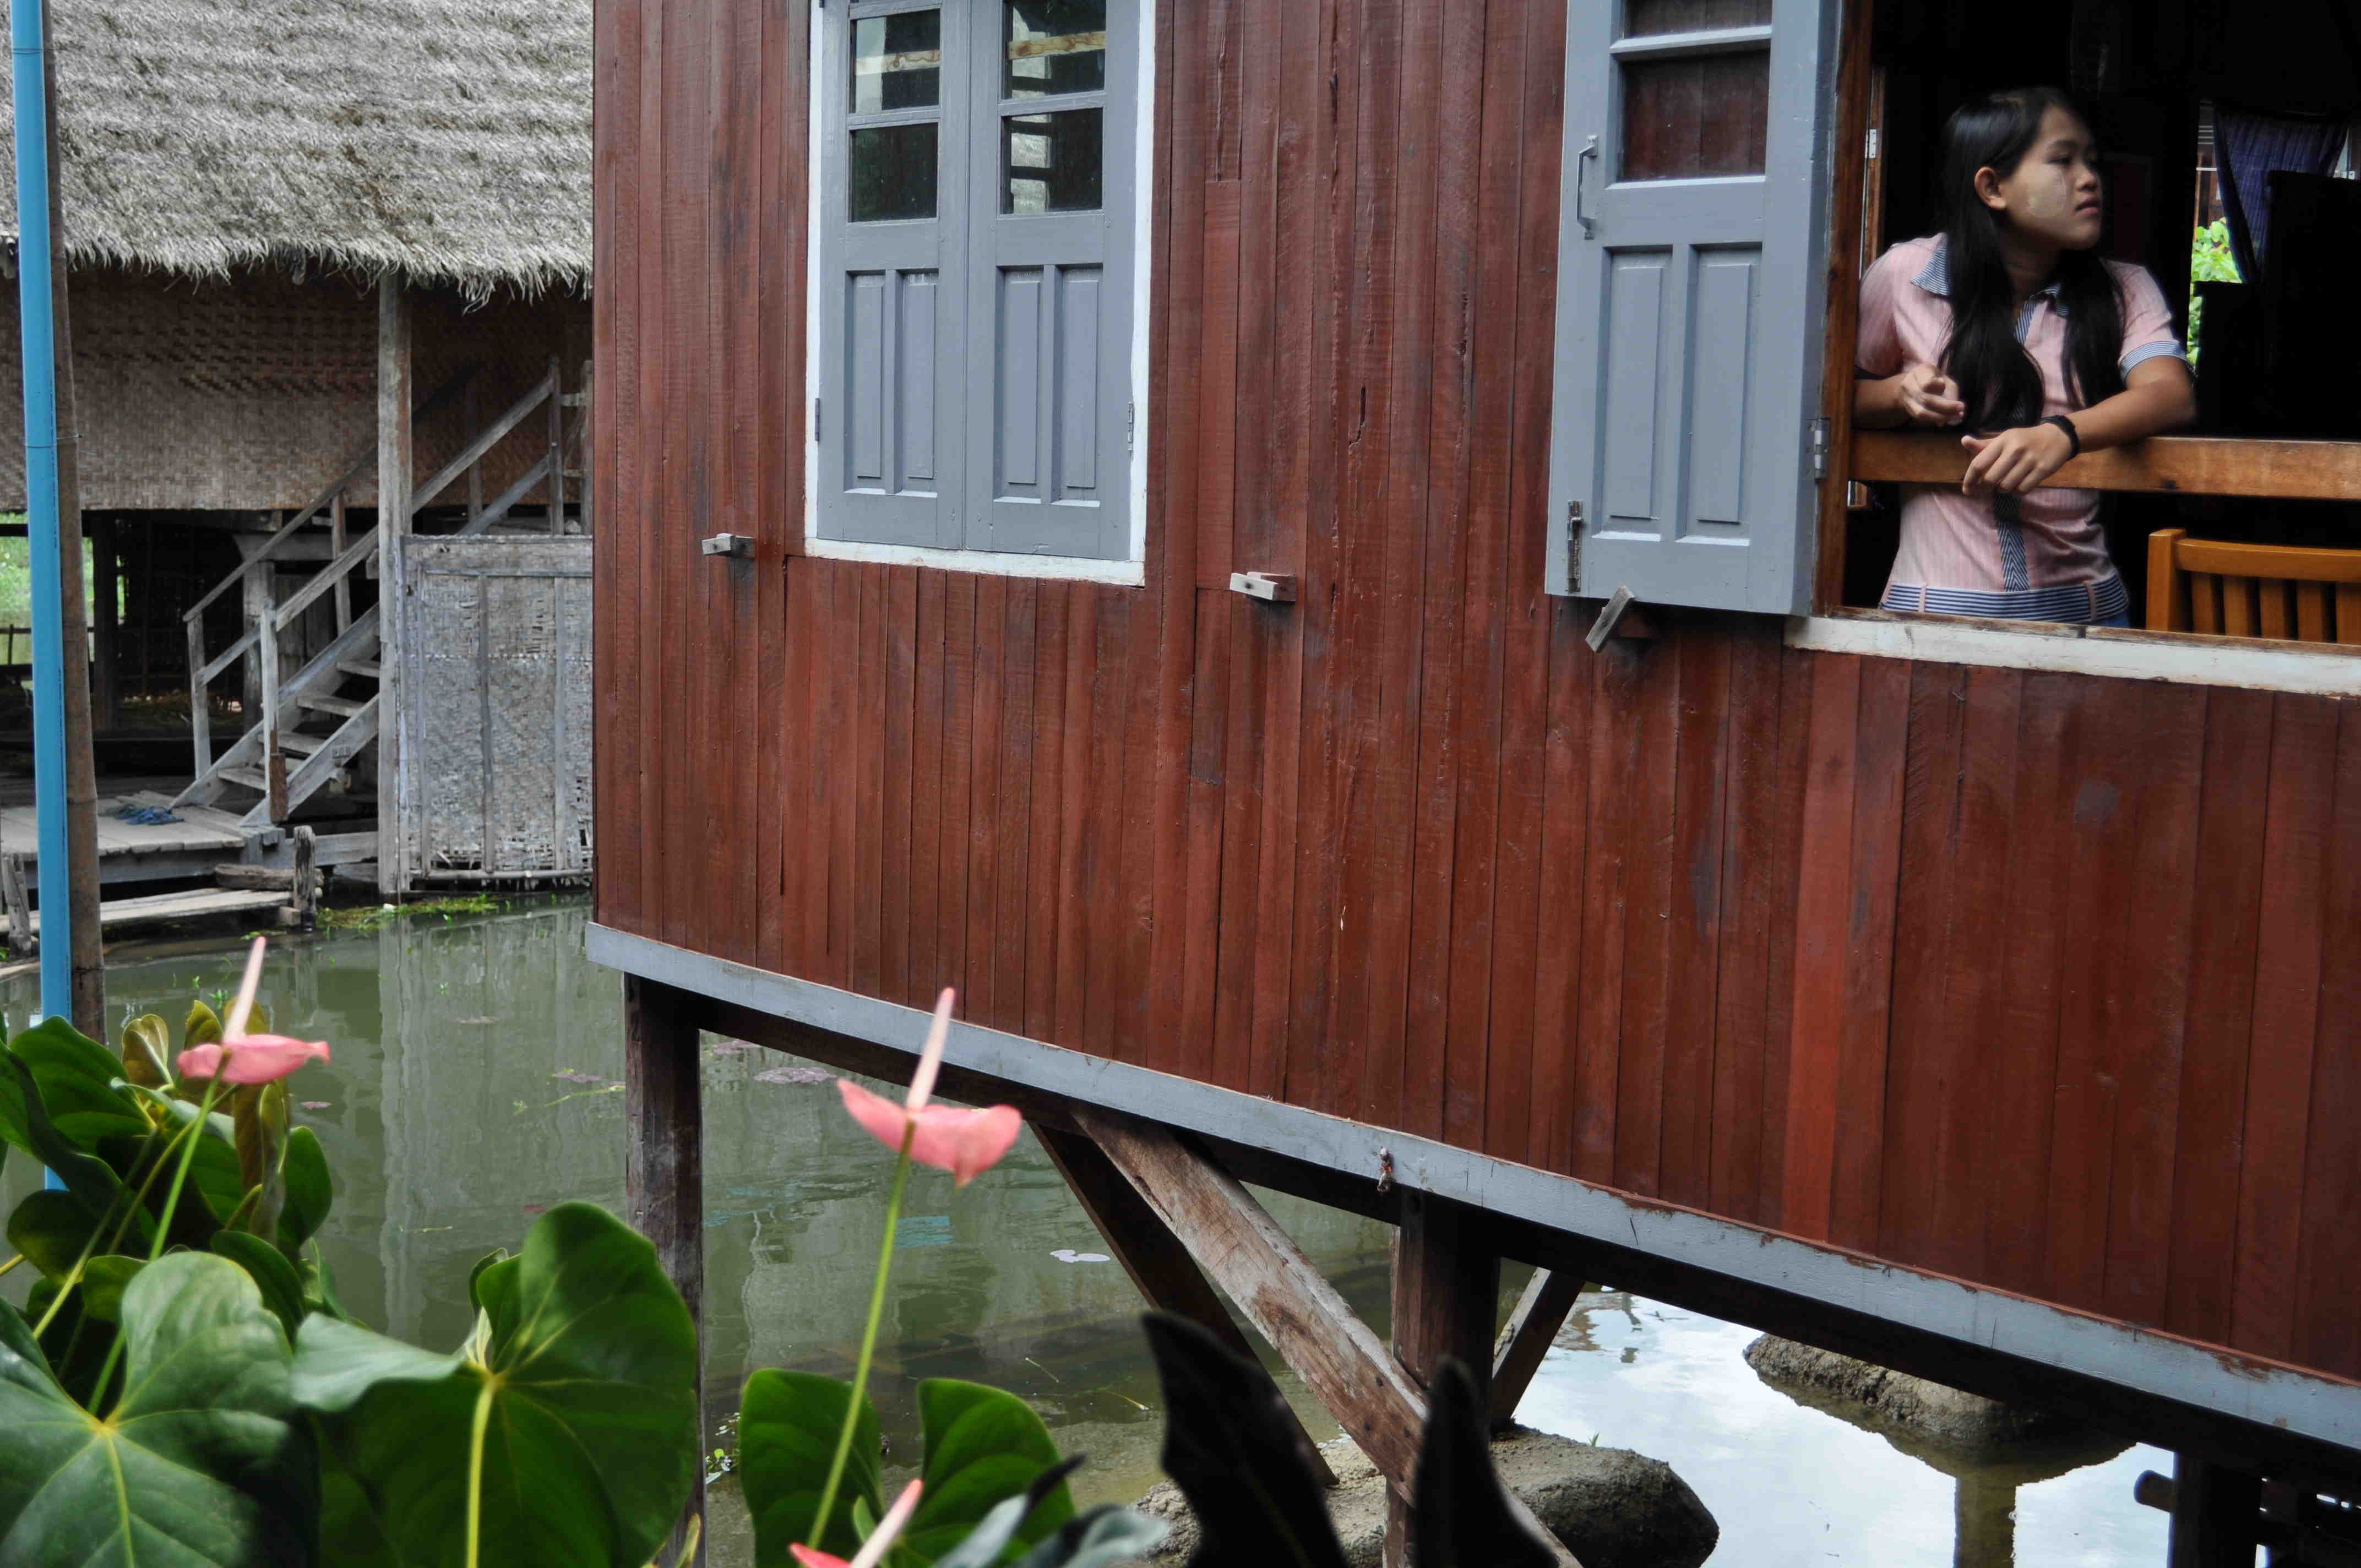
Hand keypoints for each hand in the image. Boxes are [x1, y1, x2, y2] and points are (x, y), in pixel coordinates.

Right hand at [1891, 364, 1965, 426]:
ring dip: (1940, 417)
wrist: (1912, 382)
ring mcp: (1905, 398)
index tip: (1945, 385)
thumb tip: (1954, 414)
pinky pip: (1921, 418)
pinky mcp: (1908, 409)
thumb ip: (1951, 393)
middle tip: (1961, 410)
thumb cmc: (1934, 378)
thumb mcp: (1945, 378)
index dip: (1939, 387)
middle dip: (1946, 407)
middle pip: (1926, 399)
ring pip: (1921, 413)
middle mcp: (1908, 384)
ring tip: (1954, 417)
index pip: (1927, 383)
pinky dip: (1935, 419)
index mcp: (1920, 371)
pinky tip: (1945, 419)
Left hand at [1960, 422, 2075, 496]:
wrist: (2058, 436)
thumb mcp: (2005, 438)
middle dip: (1985, 488)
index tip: (1967, 490)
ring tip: (2004, 484)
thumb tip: (1963, 441)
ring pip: (2006, 487)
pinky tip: (2017, 486)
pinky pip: (2022, 490)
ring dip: (2002, 490)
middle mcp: (2015, 449)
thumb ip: (1984, 445)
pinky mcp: (2042, 470)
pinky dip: (2016, 492)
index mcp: (2002, 441)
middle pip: (1990, 479)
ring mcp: (2030, 460)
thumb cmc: (2025, 439)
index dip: (1969, 480)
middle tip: (1986, 489)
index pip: (1978, 463)